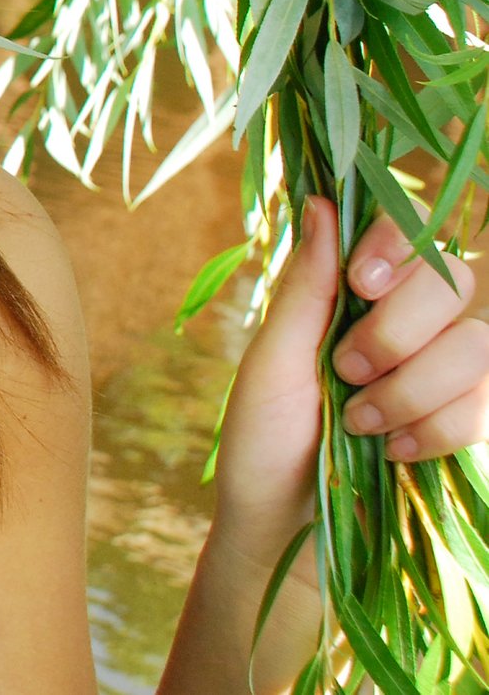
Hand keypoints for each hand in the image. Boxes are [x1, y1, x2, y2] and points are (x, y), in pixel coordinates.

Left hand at [214, 197, 488, 558]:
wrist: (285, 529)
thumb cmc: (263, 440)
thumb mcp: (272, 361)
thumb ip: (308, 286)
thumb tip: (322, 200)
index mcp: (351, 292)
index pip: (409, 226)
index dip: (399, 241)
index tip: (364, 281)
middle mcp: (405, 321)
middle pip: (454, 281)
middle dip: (398, 332)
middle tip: (346, 372)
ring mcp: (441, 370)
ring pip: (478, 345)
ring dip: (414, 389)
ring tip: (359, 422)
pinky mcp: (465, 419)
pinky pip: (487, 403)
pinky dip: (439, 428)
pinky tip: (393, 451)